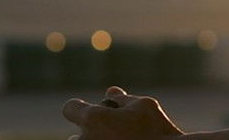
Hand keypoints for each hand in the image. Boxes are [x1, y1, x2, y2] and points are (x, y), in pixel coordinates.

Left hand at [62, 85, 185, 139]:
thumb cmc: (158, 130)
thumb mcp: (144, 105)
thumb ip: (123, 100)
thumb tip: (110, 93)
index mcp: (93, 119)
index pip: (70, 109)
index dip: (79, 108)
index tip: (89, 111)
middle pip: (73, 138)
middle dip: (88, 135)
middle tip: (110, 134)